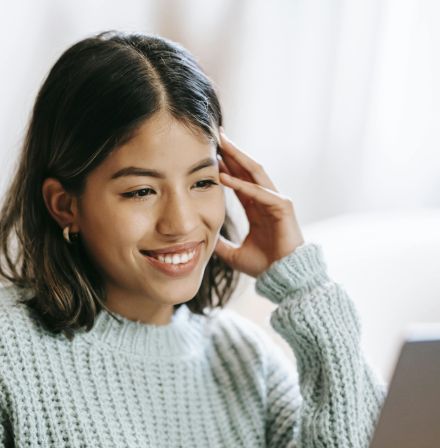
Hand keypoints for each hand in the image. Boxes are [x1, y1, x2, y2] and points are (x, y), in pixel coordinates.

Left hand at [214, 128, 303, 277]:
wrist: (283, 278)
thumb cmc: (265, 266)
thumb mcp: (235, 254)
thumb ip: (221, 245)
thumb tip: (204, 243)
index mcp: (257, 208)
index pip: (240, 181)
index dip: (226, 166)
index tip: (210, 153)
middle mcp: (266, 200)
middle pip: (247, 170)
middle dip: (232, 152)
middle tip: (217, 135)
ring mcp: (276, 202)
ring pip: (255, 173)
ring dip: (238, 157)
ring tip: (222, 143)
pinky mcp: (283, 208)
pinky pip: (259, 192)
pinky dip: (242, 185)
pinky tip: (225, 177)